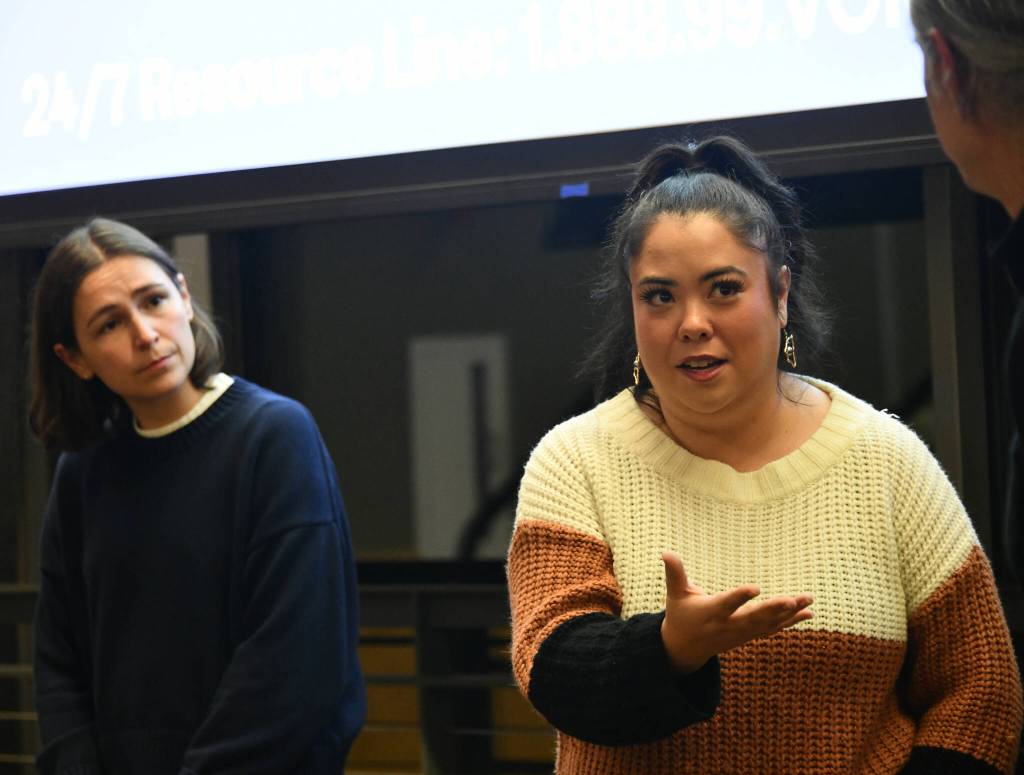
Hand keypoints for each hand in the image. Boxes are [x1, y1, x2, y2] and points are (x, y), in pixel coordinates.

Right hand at [660, 550, 812, 673]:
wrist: (686, 648)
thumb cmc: (680, 615)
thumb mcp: (675, 595)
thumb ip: (674, 573)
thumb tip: (665, 551)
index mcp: (710, 613)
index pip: (727, 604)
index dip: (740, 597)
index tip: (756, 588)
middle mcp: (728, 626)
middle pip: (753, 618)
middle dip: (773, 610)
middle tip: (791, 599)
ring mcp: (742, 633)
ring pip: (768, 624)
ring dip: (789, 613)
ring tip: (807, 599)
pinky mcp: (750, 635)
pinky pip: (774, 629)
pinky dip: (791, 622)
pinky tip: (809, 612)